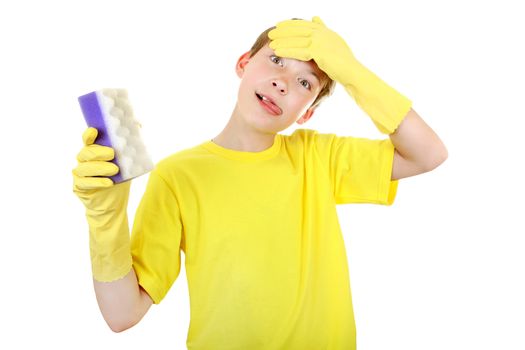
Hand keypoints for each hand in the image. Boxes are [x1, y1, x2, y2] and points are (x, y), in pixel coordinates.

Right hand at [73, 127, 131, 281]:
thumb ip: (130, 145)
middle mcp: (84, 161)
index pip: (88, 141)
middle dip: (99, 152)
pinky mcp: (79, 187)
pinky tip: (108, 183)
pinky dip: (97, 182)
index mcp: (94, 151)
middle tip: (113, 154)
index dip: (88, 135)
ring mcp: (80, 174)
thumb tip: (138, 124)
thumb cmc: (119, 178)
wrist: (113, 204)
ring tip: (114, 170)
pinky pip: (85, 182)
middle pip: (86, 153)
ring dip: (100, 167)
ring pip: (84, 167)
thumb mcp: (127, 162)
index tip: (94, 131)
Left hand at [268, 16, 360, 85]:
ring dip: (282, 41)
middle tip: (271, 33)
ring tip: (270, 43)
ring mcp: (320, 40)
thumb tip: (315, 17)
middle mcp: (322, 33)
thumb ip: (323, 30)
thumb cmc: (342, 62)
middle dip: (283, 31)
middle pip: (298, 30)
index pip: (304, 24)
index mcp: (325, 30)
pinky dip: (287, 50)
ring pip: (296, 39)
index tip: (279, 26)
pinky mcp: (318, 51)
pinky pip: (298, 50)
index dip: (290, 25)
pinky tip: (277, 51)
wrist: (350, 71)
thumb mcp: (333, 42)